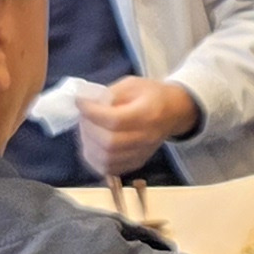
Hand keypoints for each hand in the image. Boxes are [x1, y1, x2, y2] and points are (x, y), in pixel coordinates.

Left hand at [75, 77, 202, 175]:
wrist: (173, 112)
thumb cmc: (152, 95)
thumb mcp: (132, 84)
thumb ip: (109, 94)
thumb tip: (86, 104)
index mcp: (148, 114)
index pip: (115, 120)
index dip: (92, 112)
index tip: (80, 102)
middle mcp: (146, 137)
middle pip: (109, 142)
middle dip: (88, 128)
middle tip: (84, 116)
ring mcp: (141, 153)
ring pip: (107, 159)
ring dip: (88, 144)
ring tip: (87, 128)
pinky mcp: (136, 163)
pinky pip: (109, 169)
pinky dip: (94, 158)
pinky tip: (92, 143)